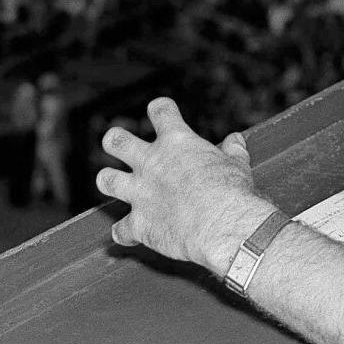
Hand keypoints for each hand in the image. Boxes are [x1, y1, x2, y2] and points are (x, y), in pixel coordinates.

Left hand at [96, 96, 275, 275]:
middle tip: (116, 143)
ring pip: (106, 180)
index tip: (161, 112)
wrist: (221, 226)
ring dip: (109, 181)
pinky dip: (124, 232)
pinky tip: (129, 234)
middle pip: (117, 141)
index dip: (160, 109)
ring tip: (113, 182)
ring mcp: (140, 194)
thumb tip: (235, 140)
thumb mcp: (237, 164)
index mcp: (177, 142)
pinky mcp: (139, 224)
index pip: (160, 112)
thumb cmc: (231, 192)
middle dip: (114, 141)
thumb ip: (232, 150)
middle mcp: (152, 163)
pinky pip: (120, 230)